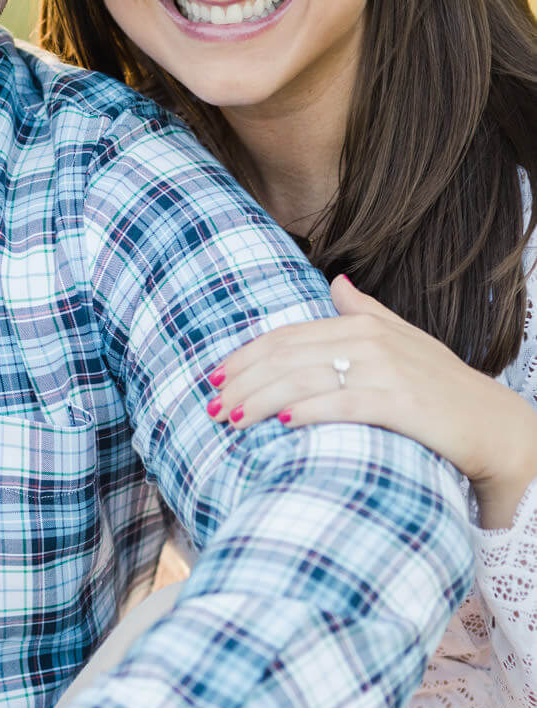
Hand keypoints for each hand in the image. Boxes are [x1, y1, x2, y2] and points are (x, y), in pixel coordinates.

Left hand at [207, 275, 536, 528]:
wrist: (495, 426)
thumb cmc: (443, 387)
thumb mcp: (404, 339)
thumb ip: (365, 310)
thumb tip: (335, 280)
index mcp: (362, 324)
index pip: (286, 336)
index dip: (244, 357)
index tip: (212, 378)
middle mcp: (369, 340)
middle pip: (286, 357)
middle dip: (242, 381)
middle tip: (212, 406)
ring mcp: (385, 370)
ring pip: (304, 380)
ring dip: (260, 401)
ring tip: (232, 420)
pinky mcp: (400, 402)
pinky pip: (342, 404)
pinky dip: (308, 411)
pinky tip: (282, 424)